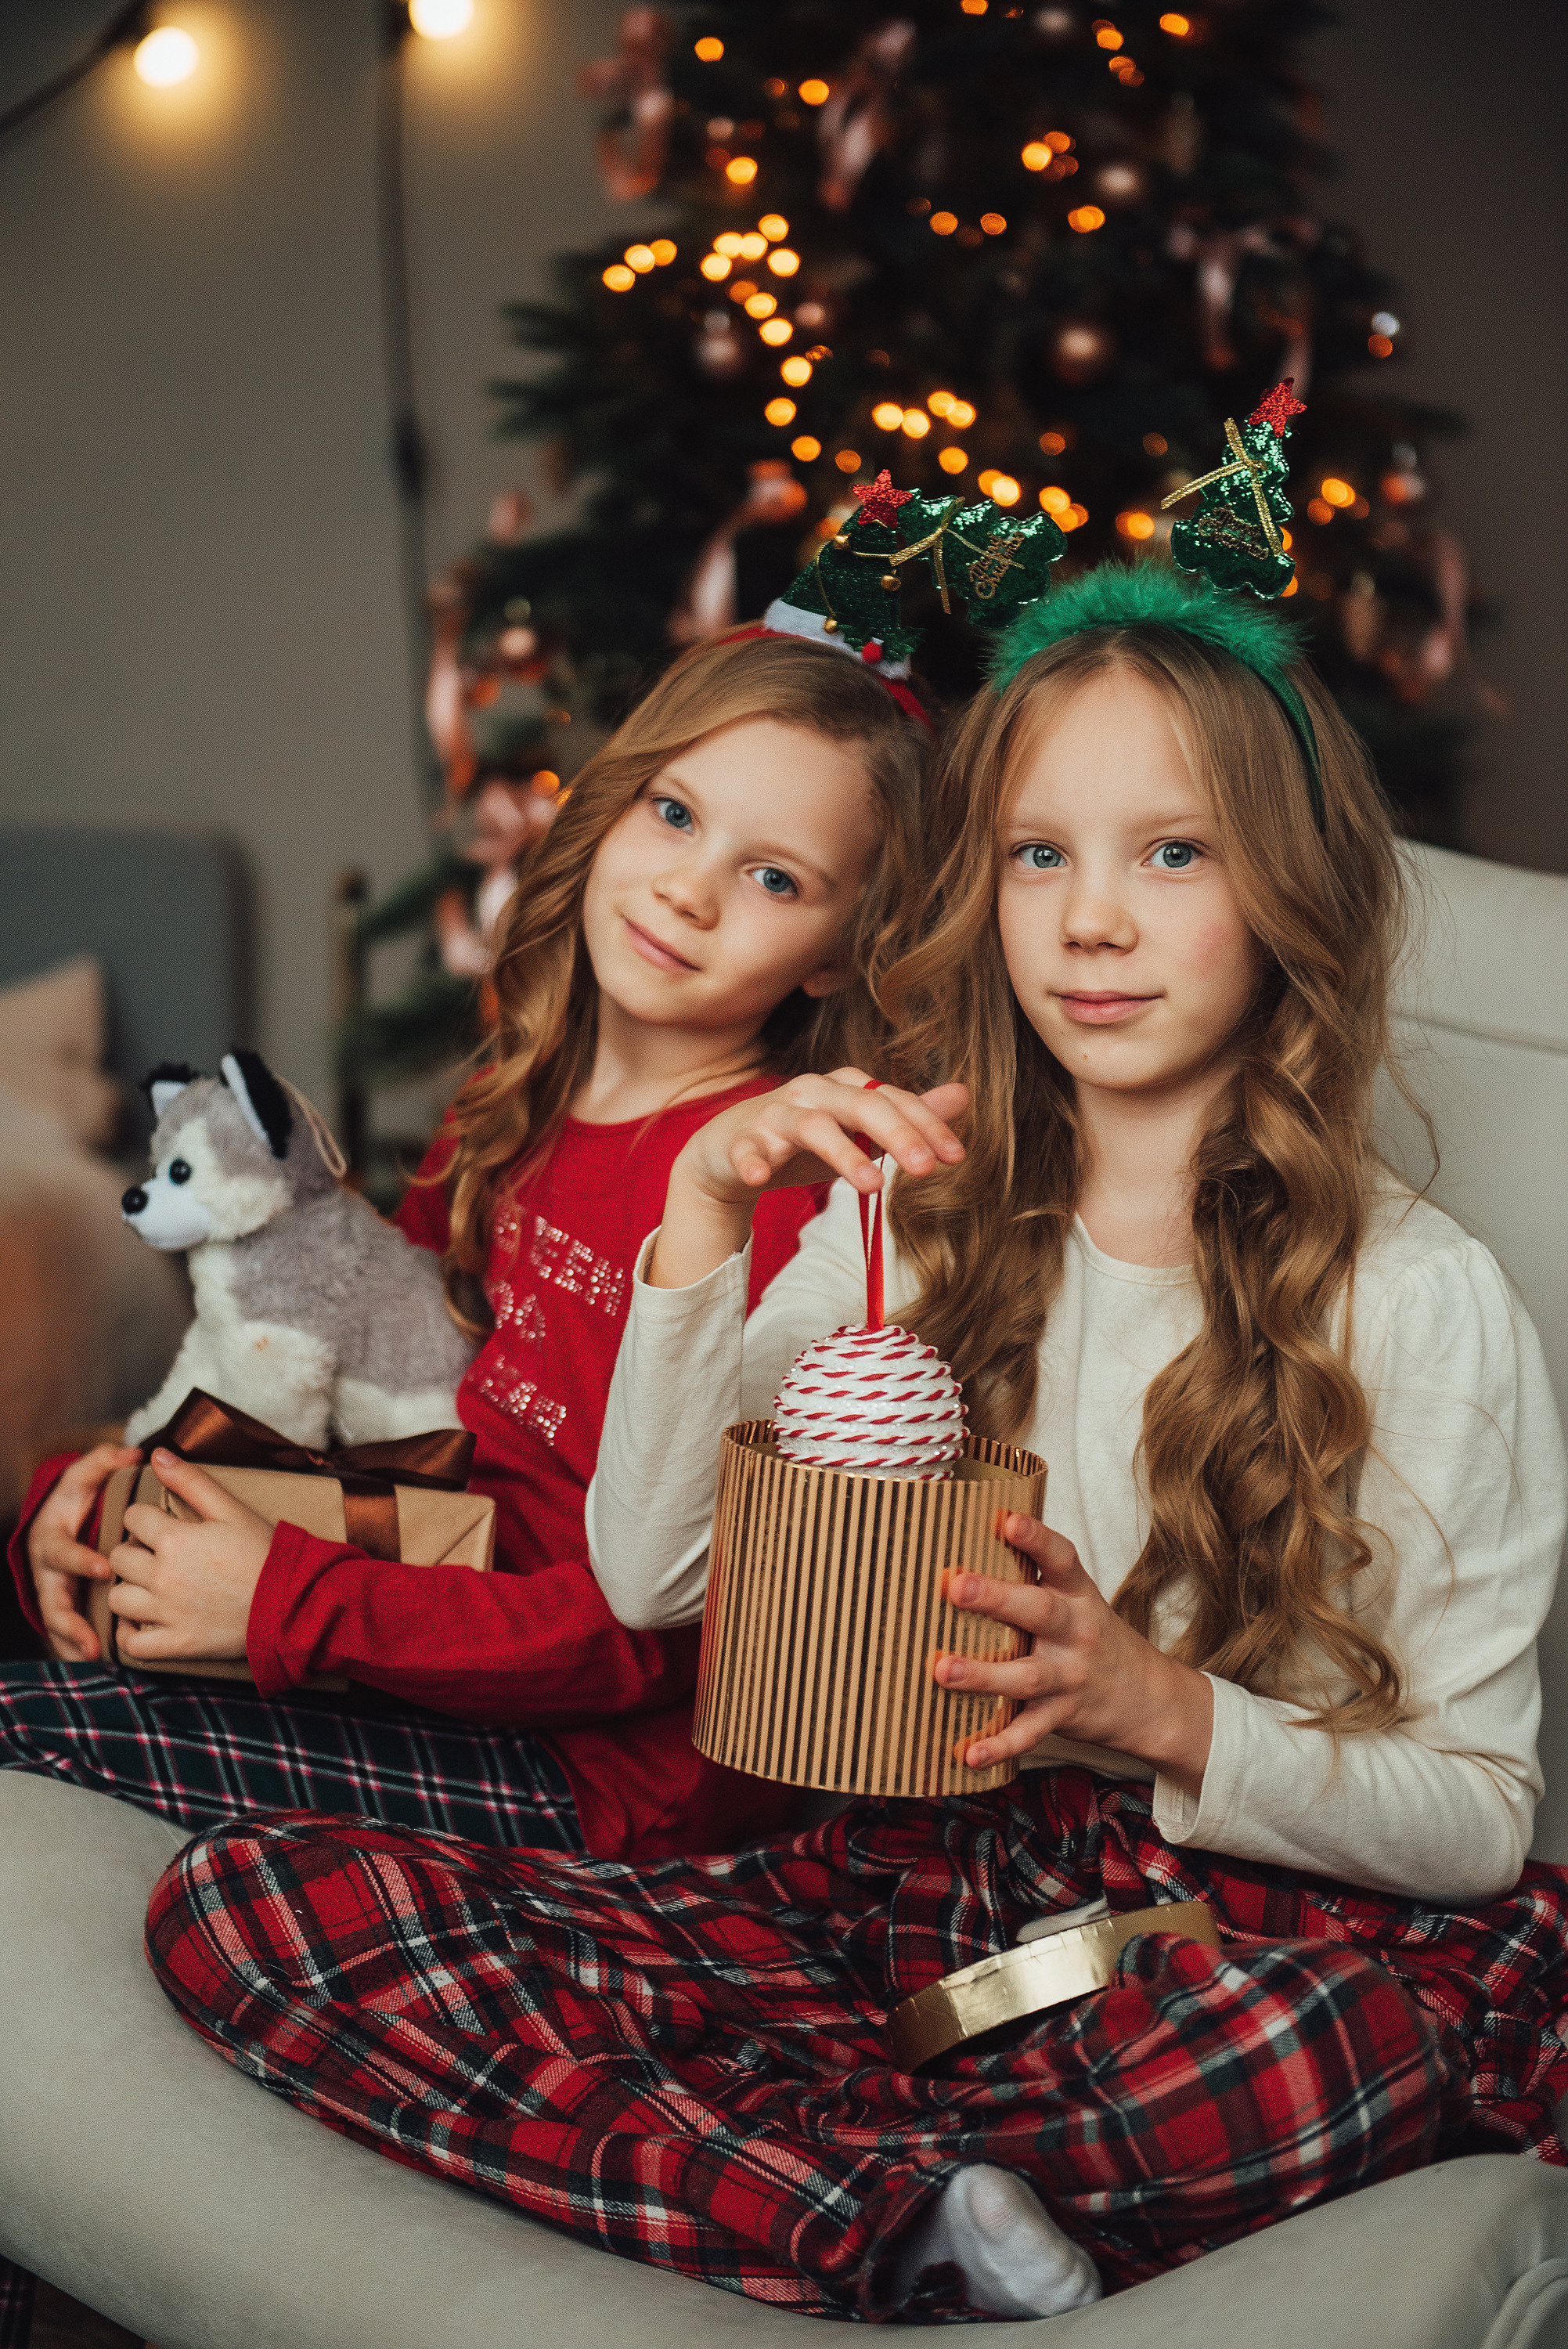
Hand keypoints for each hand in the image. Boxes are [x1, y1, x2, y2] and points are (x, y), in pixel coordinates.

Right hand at [27, 1441, 141, 1662]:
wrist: (61, 1517)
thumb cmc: (78, 1496)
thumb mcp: (86, 1475)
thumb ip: (105, 1461)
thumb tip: (133, 1452)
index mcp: (51, 1538)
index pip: (61, 1552)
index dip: (79, 1559)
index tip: (102, 1568)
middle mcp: (47, 1571)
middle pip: (52, 1600)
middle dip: (70, 1621)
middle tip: (93, 1639)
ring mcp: (53, 1592)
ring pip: (57, 1623)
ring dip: (75, 1643)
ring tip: (97, 1660)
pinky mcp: (63, 1606)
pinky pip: (67, 1633)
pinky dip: (78, 1649)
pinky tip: (101, 1665)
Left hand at [109, 1449, 273, 1663]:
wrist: (293, 1603)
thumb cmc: (265, 1552)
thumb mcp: (231, 1509)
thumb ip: (191, 1480)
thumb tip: (157, 1455)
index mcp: (174, 1539)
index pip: (132, 1517)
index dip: (145, 1518)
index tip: (162, 1525)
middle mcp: (162, 1576)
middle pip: (119, 1557)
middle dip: (134, 1552)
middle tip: (158, 1556)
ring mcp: (166, 1613)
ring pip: (118, 1599)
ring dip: (129, 1590)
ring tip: (150, 1587)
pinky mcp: (175, 1644)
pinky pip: (132, 1645)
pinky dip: (132, 1634)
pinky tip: (145, 1621)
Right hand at [649, 1070, 968, 1290]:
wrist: (728, 1153)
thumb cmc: (803, 1142)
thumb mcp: (859, 1131)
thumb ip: (907, 1116)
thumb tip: (963, 1095)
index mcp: (846, 1087)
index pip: (894, 1099)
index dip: (927, 1125)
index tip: (956, 1157)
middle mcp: (813, 1092)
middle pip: (860, 1105)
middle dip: (897, 1134)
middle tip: (926, 1169)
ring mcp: (775, 1115)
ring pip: (812, 1126)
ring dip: (842, 1153)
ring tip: (872, 1185)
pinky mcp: (741, 1141)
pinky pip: (748, 1149)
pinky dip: (754, 1160)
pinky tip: (761, 1178)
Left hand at [937, 1514, 1214, 1795]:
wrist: (1149, 1699)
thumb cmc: (1092, 1637)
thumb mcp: (1076, 1600)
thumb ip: (1032, 1577)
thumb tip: (962, 1536)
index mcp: (1078, 1595)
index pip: (1061, 1559)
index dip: (1036, 1538)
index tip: (1008, 1520)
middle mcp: (1077, 1633)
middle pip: (1040, 1612)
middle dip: (997, 1599)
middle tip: (956, 1586)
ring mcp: (1070, 1677)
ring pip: (1027, 1676)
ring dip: (983, 1675)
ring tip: (943, 1670)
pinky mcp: (1062, 1716)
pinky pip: (1029, 1732)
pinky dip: (999, 1744)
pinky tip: (968, 1752)